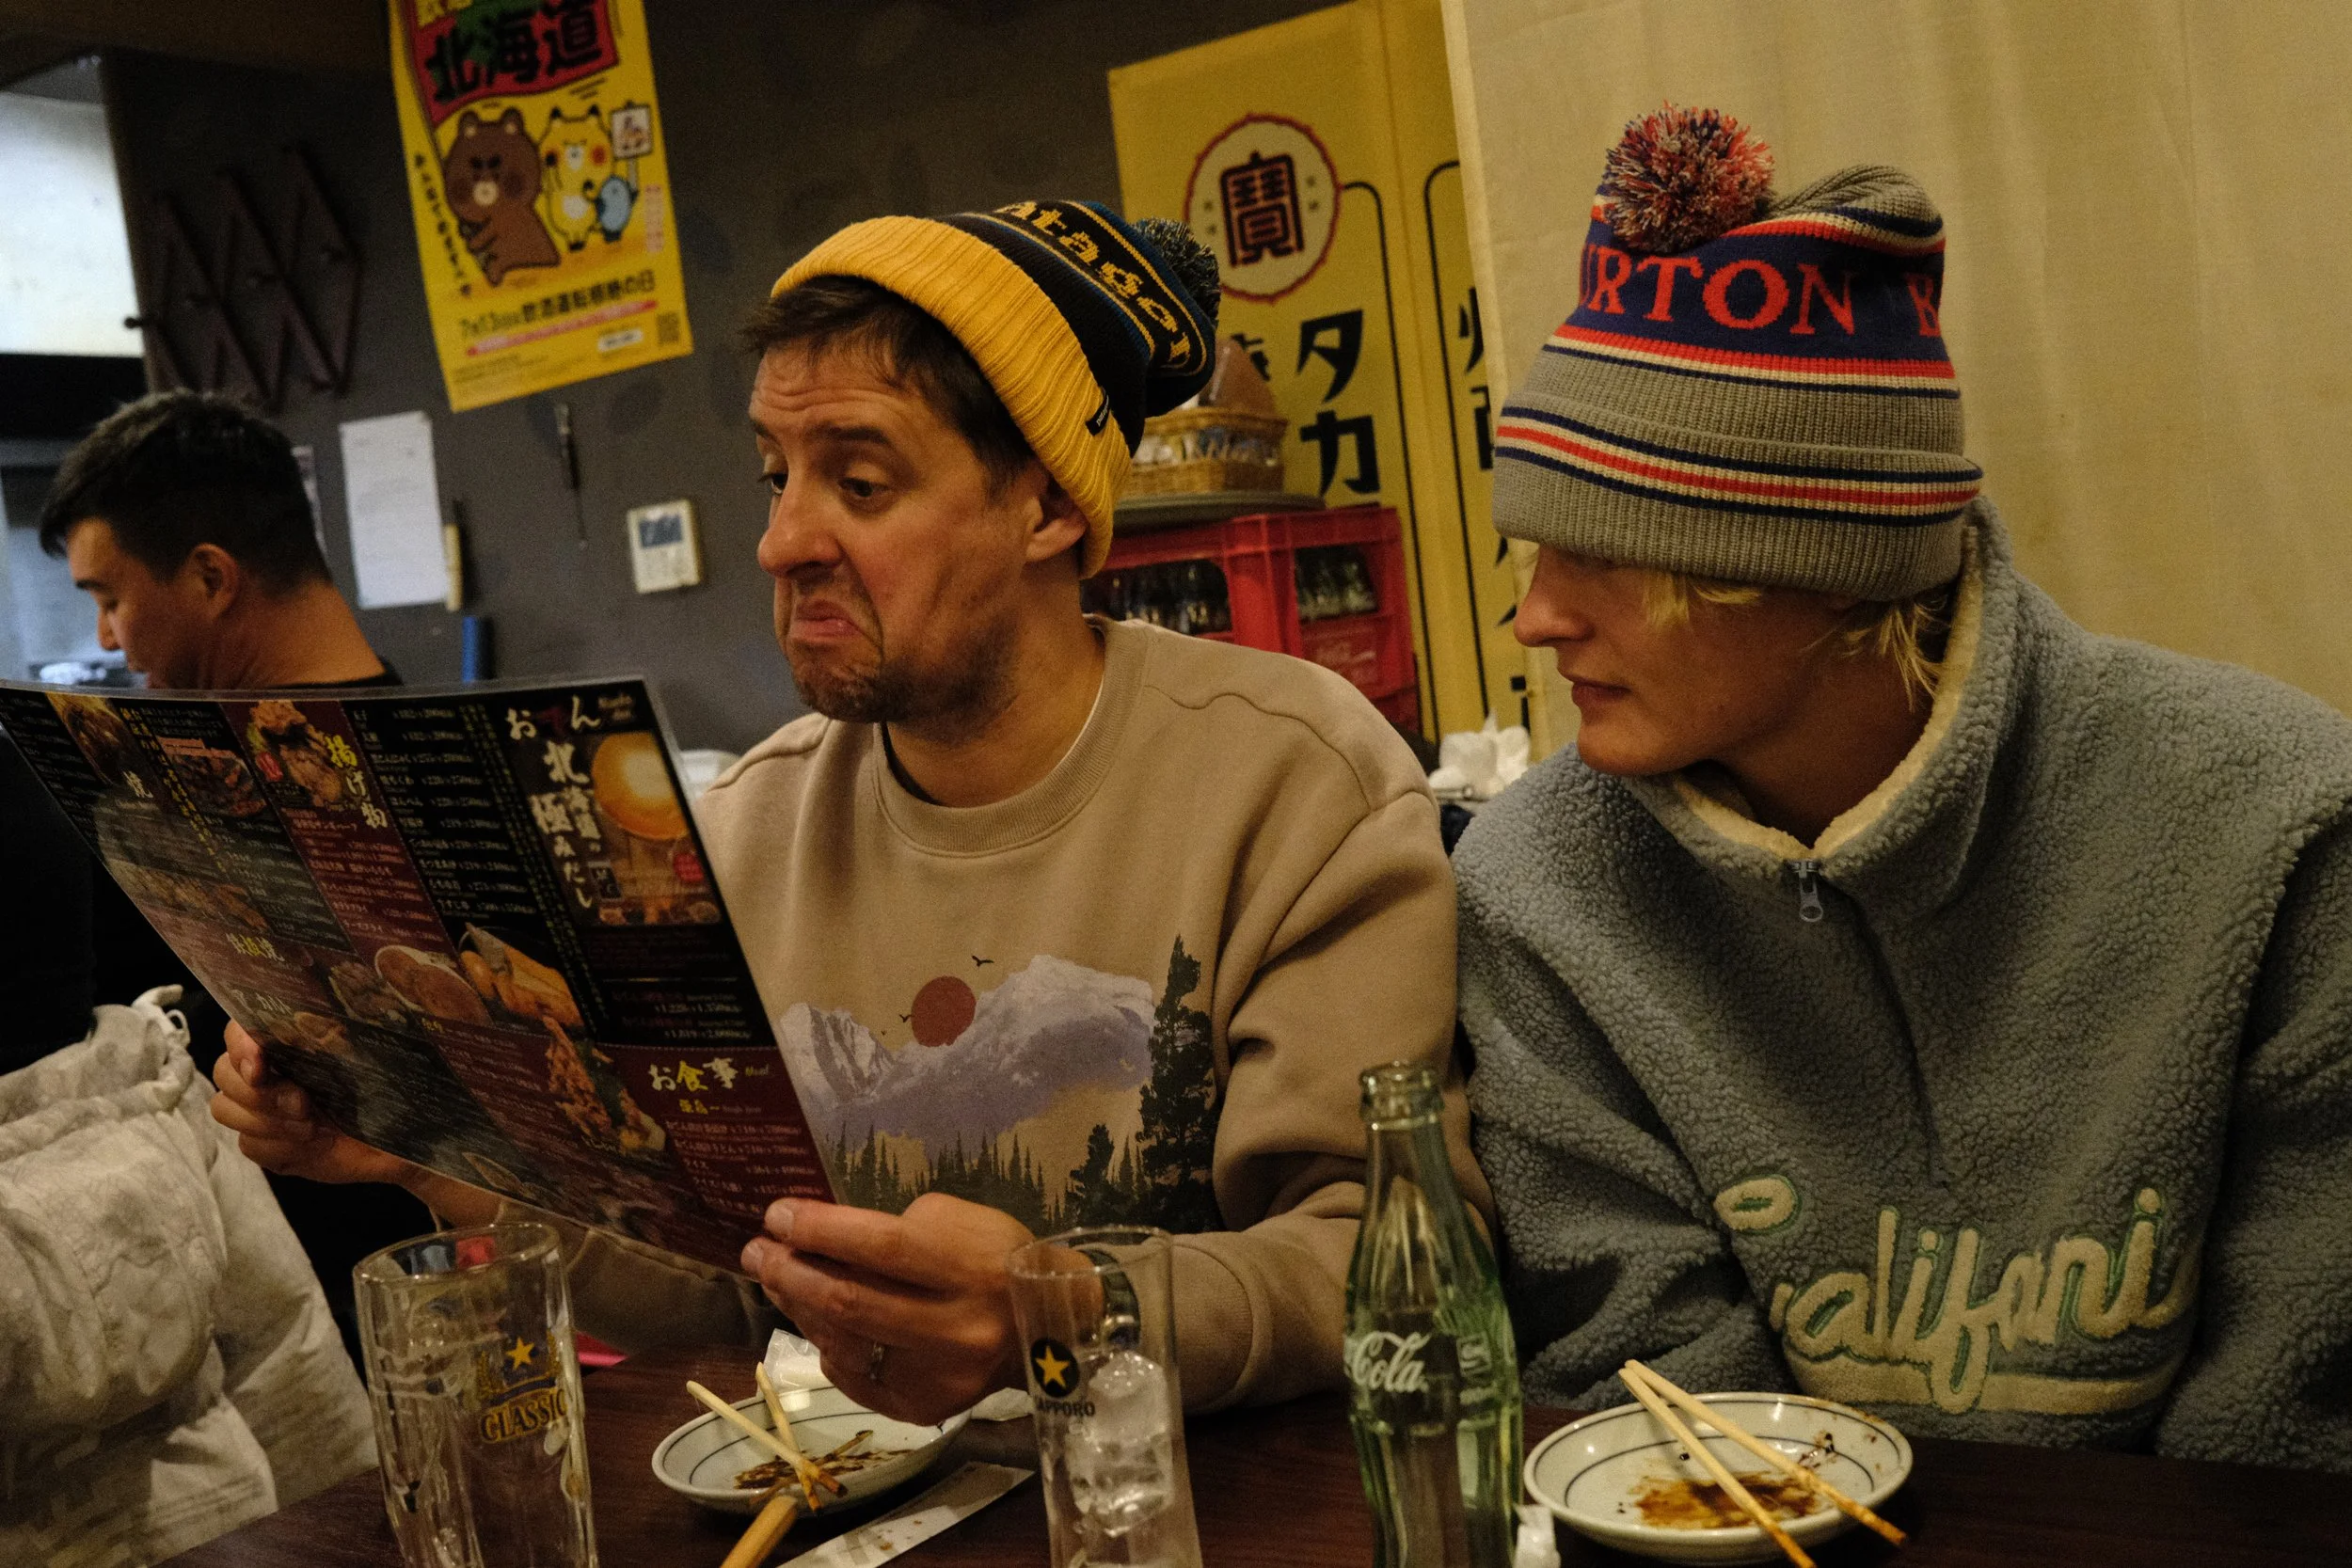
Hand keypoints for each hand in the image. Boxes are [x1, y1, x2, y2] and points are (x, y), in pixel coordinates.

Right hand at [209, 1020, 413, 1185]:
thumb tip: (329, 1016)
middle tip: (303, 1104)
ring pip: (225, 1108)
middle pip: (224, 1073)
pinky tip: (311, 1145)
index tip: (261, 1065)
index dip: (241, 1046)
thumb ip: (338, 1034)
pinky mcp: (262, 1142)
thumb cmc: (384, 1087)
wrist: (395, 1138)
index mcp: (284, 1039)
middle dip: (261, 1092)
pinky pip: (247, 1144)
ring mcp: (257, 1108)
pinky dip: (279, 1147)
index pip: (237, 1031)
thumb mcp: (367, 1055)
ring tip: (311, 1128)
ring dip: (267, 1121)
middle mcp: (263, 1070)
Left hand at [741, 1192, 1030, 1424]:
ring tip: (776, 1280)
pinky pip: (858, 1377)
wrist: (1044, 1327)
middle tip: (757, 1251)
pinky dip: (830, 1346)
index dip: (819, 1229)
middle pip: (849, 1300)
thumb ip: (897, 1230)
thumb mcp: (960, 1222)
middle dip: (790, 1271)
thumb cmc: (997, 1258)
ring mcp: (936, 1375)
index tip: (775, 1214)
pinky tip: (816, 1322)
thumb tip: (828, 1239)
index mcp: (966, 1268)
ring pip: (845, 1342)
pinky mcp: (924, 1407)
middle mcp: (951, 1328)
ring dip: (799, 1308)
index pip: (879, 1246)